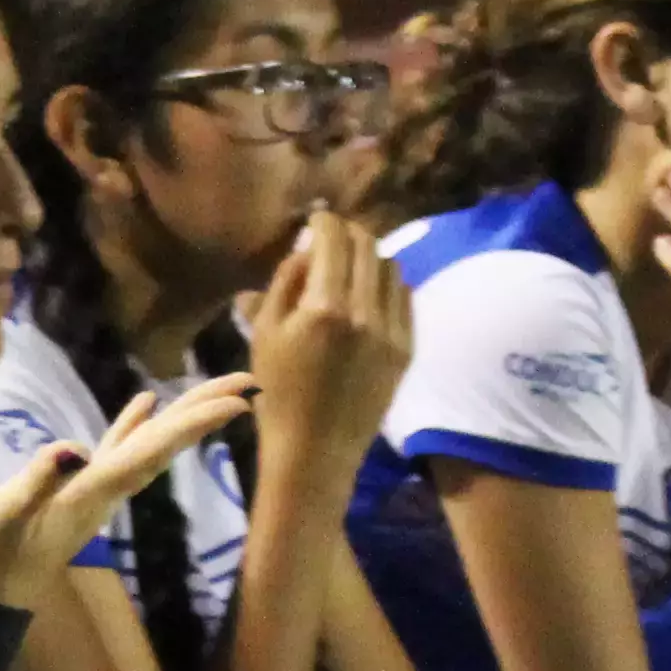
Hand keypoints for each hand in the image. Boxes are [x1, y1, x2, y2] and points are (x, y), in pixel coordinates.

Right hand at [0, 377, 258, 613]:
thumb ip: (34, 484)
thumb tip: (74, 450)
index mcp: (88, 494)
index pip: (149, 452)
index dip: (192, 425)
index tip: (238, 403)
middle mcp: (102, 492)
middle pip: (161, 445)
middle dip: (202, 413)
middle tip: (248, 383)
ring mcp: (91, 493)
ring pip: (146, 446)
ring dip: (180, 416)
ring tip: (215, 386)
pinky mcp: (73, 493)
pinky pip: (113, 451)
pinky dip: (132, 425)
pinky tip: (146, 401)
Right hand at [241, 211, 414, 494]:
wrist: (315, 450)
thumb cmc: (277, 393)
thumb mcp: (264, 333)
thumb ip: (285, 282)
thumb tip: (308, 249)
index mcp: (324, 307)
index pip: (334, 239)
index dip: (324, 221)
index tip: (316, 220)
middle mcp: (365, 313)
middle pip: (367, 245)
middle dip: (348, 234)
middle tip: (333, 238)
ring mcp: (391, 331)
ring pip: (391, 267)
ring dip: (370, 258)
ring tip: (351, 268)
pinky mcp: (406, 349)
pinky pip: (404, 298)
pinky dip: (387, 285)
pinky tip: (369, 296)